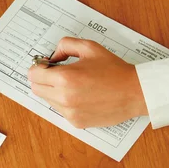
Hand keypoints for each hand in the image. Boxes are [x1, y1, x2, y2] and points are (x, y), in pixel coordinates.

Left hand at [27, 37, 147, 128]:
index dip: (39, 67)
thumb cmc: (114, 69)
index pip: (33, 75)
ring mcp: (69, 112)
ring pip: (48, 100)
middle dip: (44, 79)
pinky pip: (61, 111)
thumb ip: (65, 45)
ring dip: (54, 92)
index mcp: (65, 78)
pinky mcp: (76, 122)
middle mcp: (64, 97)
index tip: (48, 65)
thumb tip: (52, 57)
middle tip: (59, 74)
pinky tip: (82, 96)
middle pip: (36, 89)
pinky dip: (66, 103)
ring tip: (75, 85)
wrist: (134, 92)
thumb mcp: (89, 47)